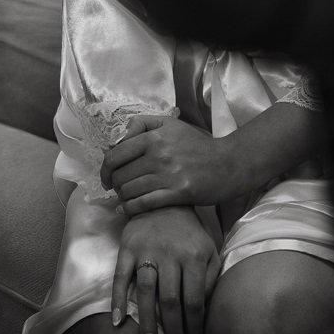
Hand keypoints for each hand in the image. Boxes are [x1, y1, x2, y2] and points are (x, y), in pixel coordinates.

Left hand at [103, 115, 239, 213]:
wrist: (228, 164)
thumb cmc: (197, 145)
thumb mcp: (171, 125)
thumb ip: (143, 124)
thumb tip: (118, 138)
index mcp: (155, 137)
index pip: (116, 155)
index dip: (105, 169)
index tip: (107, 176)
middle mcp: (159, 155)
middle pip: (120, 175)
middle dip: (114, 184)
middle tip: (117, 188)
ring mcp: (168, 175)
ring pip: (130, 190)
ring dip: (122, 197)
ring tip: (124, 198)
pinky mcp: (178, 193)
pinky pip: (144, 203)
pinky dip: (130, 208)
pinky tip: (126, 209)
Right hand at [113, 206, 217, 333]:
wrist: (163, 200)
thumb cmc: (190, 232)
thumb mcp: (209, 250)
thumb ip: (211, 279)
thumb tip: (205, 314)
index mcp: (194, 257)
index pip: (195, 301)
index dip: (194, 330)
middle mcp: (170, 255)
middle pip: (171, 302)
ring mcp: (146, 251)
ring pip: (146, 292)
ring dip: (147, 323)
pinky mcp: (127, 248)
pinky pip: (120, 277)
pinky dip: (117, 299)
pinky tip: (116, 321)